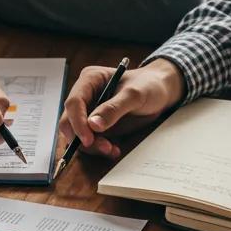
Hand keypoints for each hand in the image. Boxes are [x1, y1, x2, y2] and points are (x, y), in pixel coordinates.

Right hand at [60, 59, 184, 158]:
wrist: (160, 92)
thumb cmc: (148, 85)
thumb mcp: (134, 95)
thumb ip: (113, 109)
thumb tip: (93, 125)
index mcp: (89, 80)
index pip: (73, 103)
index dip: (77, 122)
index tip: (88, 138)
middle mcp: (85, 96)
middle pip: (70, 121)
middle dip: (83, 138)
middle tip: (103, 146)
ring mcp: (90, 113)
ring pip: (78, 135)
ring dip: (92, 146)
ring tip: (111, 149)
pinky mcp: (97, 126)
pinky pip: (90, 142)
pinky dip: (99, 149)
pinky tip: (114, 150)